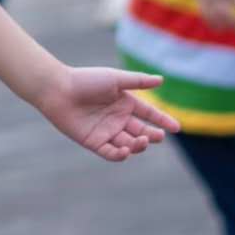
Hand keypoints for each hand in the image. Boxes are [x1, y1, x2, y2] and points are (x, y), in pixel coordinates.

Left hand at [36, 66, 178, 160]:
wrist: (58, 90)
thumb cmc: (86, 80)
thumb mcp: (115, 79)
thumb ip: (138, 82)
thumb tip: (161, 80)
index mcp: (125, 103)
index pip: (150, 114)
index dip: (163, 121)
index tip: (176, 128)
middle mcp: (118, 119)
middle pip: (142, 131)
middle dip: (152, 136)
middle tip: (156, 136)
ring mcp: (107, 131)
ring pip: (129, 144)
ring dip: (138, 145)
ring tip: (139, 140)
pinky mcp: (94, 142)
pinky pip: (111, 153)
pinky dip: (120, 154)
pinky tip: (124, 149)